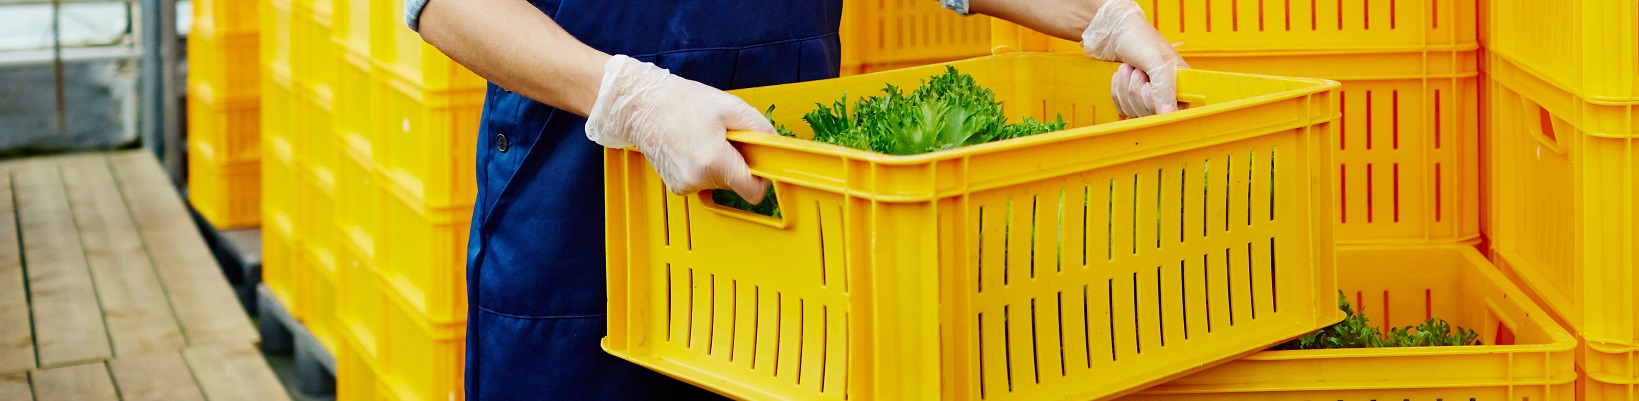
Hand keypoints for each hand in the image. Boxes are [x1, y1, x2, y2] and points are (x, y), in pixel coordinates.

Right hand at [585, 55, 775, 202]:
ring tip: (704, 139)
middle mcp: (698, 179)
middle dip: (737, 162)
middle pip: (736, 184)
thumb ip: (760, 128)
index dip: (762, 178)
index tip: (759, 163)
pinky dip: (702, 167)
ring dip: (719, 164)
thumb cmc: (681, 102)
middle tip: (724, 138)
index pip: (753, 191)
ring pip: (719, 183)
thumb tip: (775, 145)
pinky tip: (691, 147)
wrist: (642, 105)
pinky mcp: (676, 186)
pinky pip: (702, 181)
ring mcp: (685, 185)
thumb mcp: (730, 106)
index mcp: (714, 161)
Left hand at [1081, 0, 1188, 117]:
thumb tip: (1168, 113)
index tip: (1148, 86)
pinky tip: (1122, 77)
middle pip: (1150, 112)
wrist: (1116, 33)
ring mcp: (1149, 98)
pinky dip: (1117, 91)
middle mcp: (1167, 93)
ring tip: (1130, 69)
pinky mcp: (1133, 100)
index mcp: (1182, 83)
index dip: (1156, 102)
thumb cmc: (1140, 39)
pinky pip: (1122, 108)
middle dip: (1136, 89)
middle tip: (1138, 70)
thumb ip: (1164, 87)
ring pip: (1134, 111)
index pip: (1174, 111)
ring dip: (1125, 88)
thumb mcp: (1156, 60)